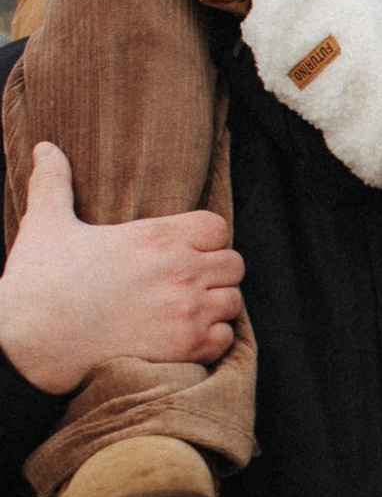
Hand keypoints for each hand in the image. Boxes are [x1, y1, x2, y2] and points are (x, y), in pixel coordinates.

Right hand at [0, 143, 243, 395]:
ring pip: (234, 302)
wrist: (31, 343)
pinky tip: (185, 338)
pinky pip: (226, 340)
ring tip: (187, 310)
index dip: (206, 238)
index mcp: (156, 237)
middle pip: (234, 264)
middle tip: (186, 283)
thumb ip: (53, 182)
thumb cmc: (39, 283)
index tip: (186, 250)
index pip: (217, 227)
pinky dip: (212, 339)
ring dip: (215, 305)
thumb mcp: (46, 224)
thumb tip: (45, 148)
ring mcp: (188, 312)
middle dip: (215, 271)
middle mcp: (181, 271)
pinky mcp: (187, 348)